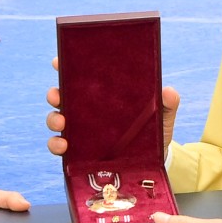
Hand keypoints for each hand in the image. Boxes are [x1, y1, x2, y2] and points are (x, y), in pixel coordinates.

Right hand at [46, 55, 180, 156]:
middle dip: (54, 93)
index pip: (79, 77)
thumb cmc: (153, 130)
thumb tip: (168, 91)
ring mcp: (80, 130)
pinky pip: (59, 146)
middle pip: (62, 95)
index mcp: (102, 95)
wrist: (153, 160)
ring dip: (53, 119)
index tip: (58, 62)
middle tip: (58, 95)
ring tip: (61, 123)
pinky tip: (63, 147)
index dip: (65, 66)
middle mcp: (86, 110)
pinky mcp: (78, 151)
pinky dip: (56, 145)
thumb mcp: (162, 115)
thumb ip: (167, 103)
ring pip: (56, 119)